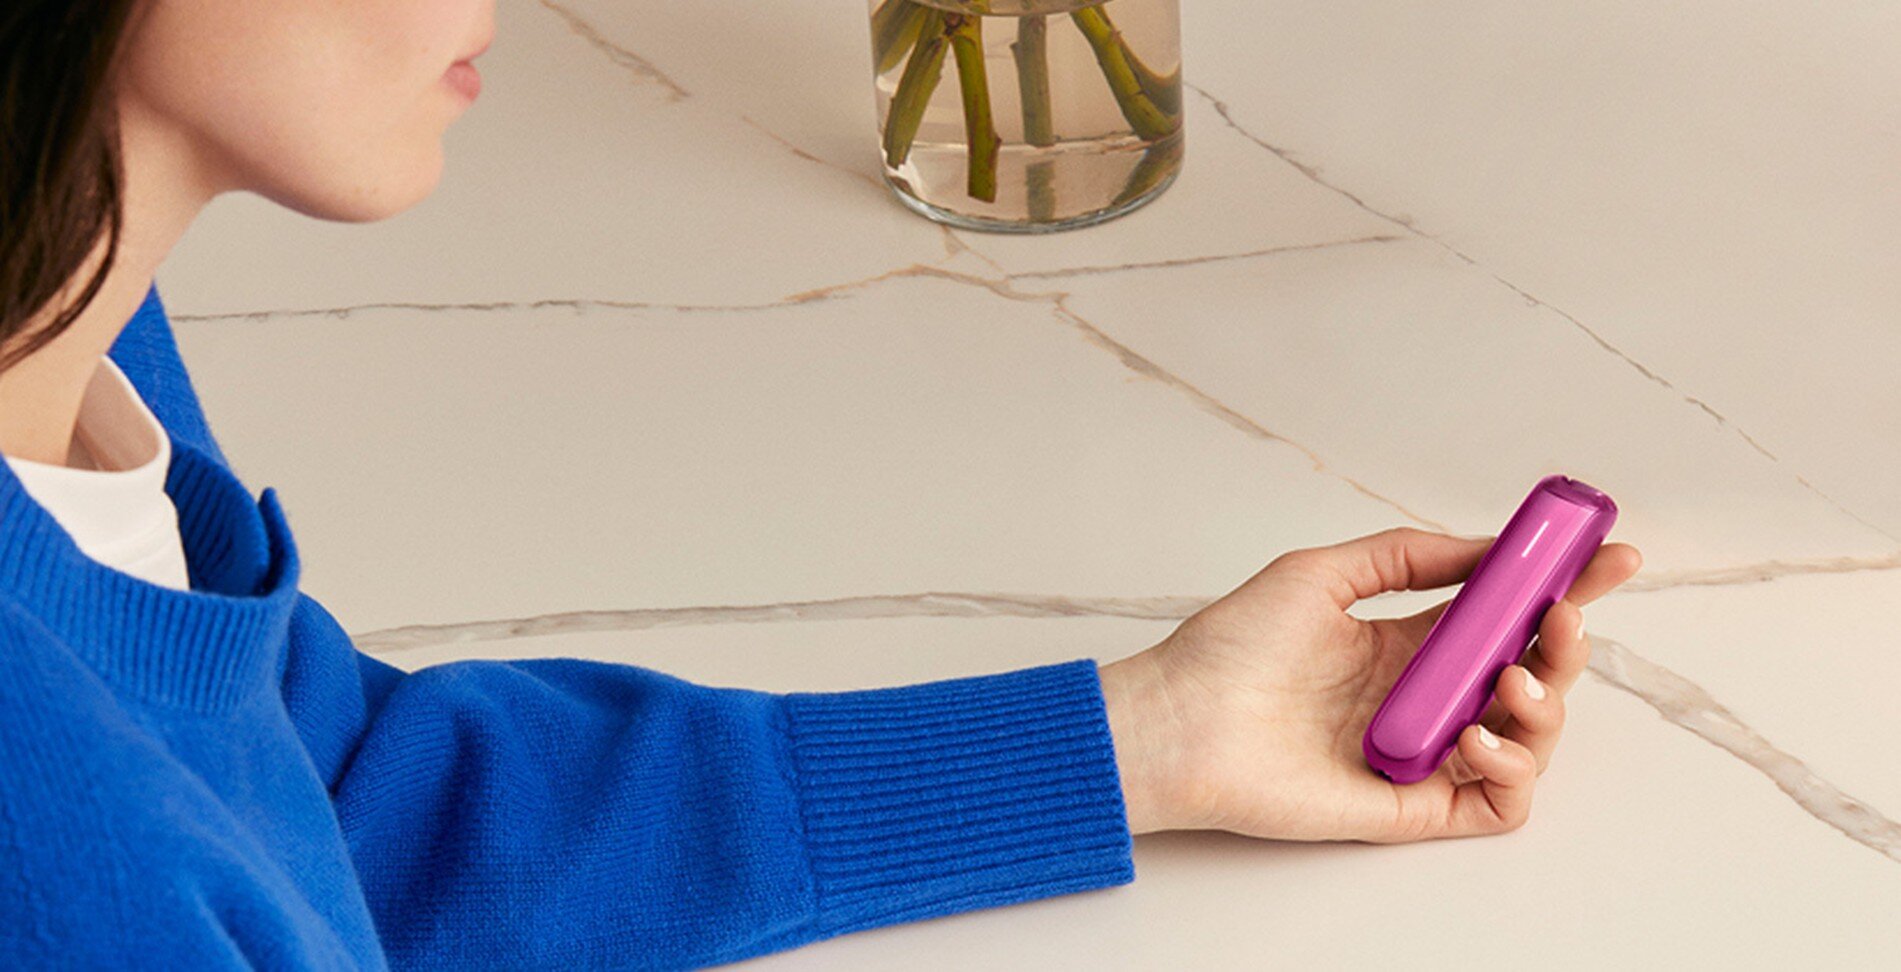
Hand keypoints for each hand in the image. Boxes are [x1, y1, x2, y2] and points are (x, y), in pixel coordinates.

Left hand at [1098, 526, 1641, 841]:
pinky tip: (1476, 737)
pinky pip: (1500, 802)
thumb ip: (1406, 557)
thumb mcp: (1321, 574)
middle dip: (1570, 643)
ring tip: (1512, 683)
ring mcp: (1426, 753)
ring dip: (1546, 705)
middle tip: (1564, 615)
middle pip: (1533, 673)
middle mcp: (1426, 697)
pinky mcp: (1416, 808)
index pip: (1505, 615)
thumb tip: (1489, 546)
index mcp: (1407, 643)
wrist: (1180, 721)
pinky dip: (1513, 770)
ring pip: (1532, 739)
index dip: (1564, 586)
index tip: (1610, 555)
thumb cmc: (1230, 649)